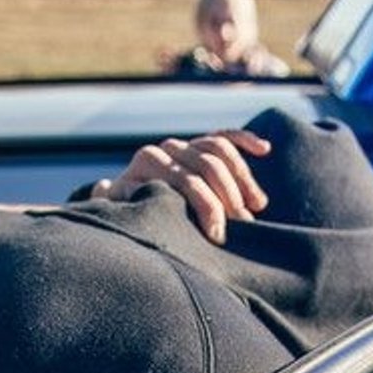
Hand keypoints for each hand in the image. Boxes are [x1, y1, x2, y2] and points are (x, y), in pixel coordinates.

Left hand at [93, 129, 271, 243]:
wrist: (127, 206)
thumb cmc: (127, 218)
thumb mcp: (118, 215)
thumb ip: (115, 204)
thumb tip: (106, 187)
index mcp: (147, 164)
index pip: (185, 179)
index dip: (206, 206)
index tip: (218, 235)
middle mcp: (167, 150)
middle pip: (207, 164)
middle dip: (229, 196)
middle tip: (244, 224)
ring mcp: (185, 146)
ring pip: (220, 150)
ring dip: (242, 176)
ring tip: (257, 205)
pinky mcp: (200, 147)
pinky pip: (225, 137)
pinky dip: (245, 139)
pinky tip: (265, 150)